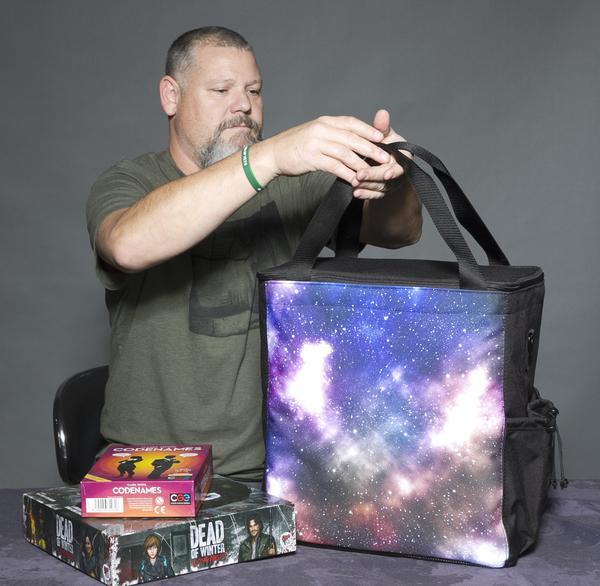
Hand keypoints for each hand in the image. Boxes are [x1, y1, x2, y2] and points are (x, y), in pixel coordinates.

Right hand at [268, 116, 392, 187]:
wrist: (273, 154)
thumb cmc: (296, 146)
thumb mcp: (316, 133)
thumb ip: (333, 134)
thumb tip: (354, 139)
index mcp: (325, 122)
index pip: (351, 123)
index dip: (368, 130)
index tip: (383, 137)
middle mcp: (322, 129)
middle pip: (352, 138)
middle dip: (370, 148)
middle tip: (385, 157)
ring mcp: (316, 143)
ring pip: (345, 153)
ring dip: (361, 163)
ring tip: (374, 172)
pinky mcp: (311, 158)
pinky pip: (334, 166)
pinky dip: (347, 173)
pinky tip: (355, 180)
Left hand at [351, 109, 409, 199]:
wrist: (382, 161)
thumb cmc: (384, 144)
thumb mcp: (383, 134)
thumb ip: (382, 127)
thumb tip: (382, 113)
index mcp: (404, 158)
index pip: (400, 166)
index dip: (394, 170)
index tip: (386, 172)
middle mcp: (398, 173)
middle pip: (387, 178)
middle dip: (374, 177)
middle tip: (359, 175)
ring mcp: (390, 184)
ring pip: (379, 187)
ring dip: (367, 186)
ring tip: (353, 183)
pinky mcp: (380, 191)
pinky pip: (373, 195)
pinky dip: (365, 194)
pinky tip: (355, 192)